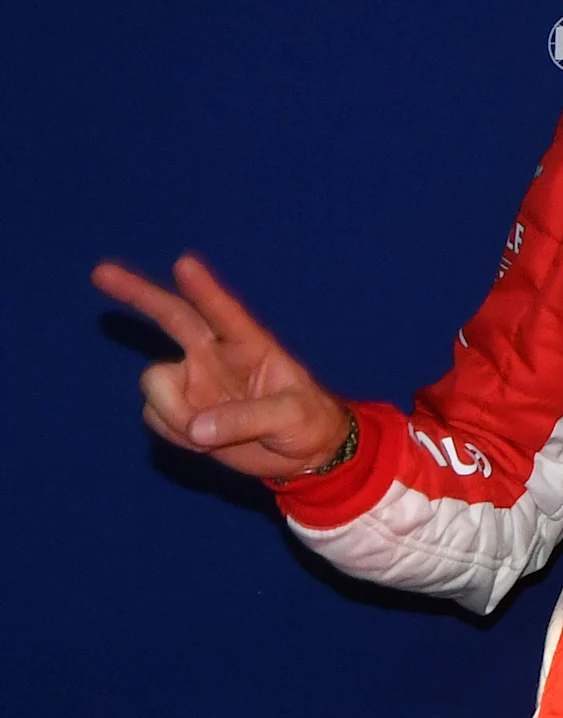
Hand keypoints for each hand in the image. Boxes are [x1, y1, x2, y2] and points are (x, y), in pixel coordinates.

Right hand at [92, 255, 352, 479]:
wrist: (300, 454)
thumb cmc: (307, 423)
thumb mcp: (293, 418)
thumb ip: (248, 420)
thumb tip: (195, 429)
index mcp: (250, 345)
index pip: (224, 313)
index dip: (204, 290)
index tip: (184, 264)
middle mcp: (214, 355)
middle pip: (172, 315)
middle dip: (138, 293)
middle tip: (100, 272)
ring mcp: (192, 380)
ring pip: (154, 383)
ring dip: (175, 413)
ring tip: (214, 436)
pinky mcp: (177, 409)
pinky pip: (154, 417)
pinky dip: (173, 434)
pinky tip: (203, 441)